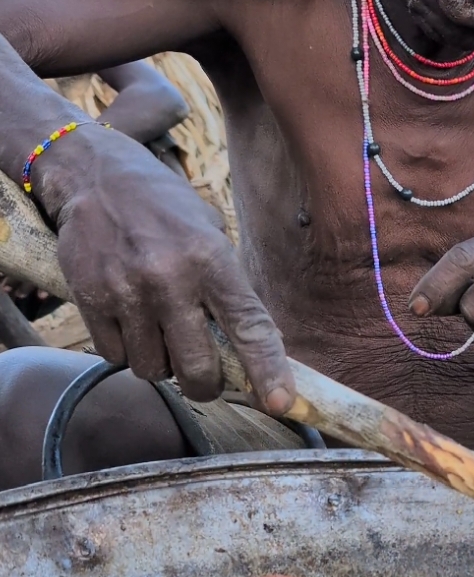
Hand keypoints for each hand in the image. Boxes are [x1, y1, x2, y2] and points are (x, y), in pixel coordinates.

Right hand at [41, 128, 294, 411]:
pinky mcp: (90, 299)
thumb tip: (255, 349)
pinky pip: (115, 357)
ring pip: (152, 370)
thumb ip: (228, 287)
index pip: (249, 326)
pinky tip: (129, 322)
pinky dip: (126, 352)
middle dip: (204, 384)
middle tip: (204, 377)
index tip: (280, 402)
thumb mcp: (210, 233)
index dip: (268, 370)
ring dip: (160, 364)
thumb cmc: (164, 209)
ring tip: (159, 331)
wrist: (95, 174)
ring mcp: (126, 291)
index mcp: (211, 258)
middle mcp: (169, 277)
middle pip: (196, 369)